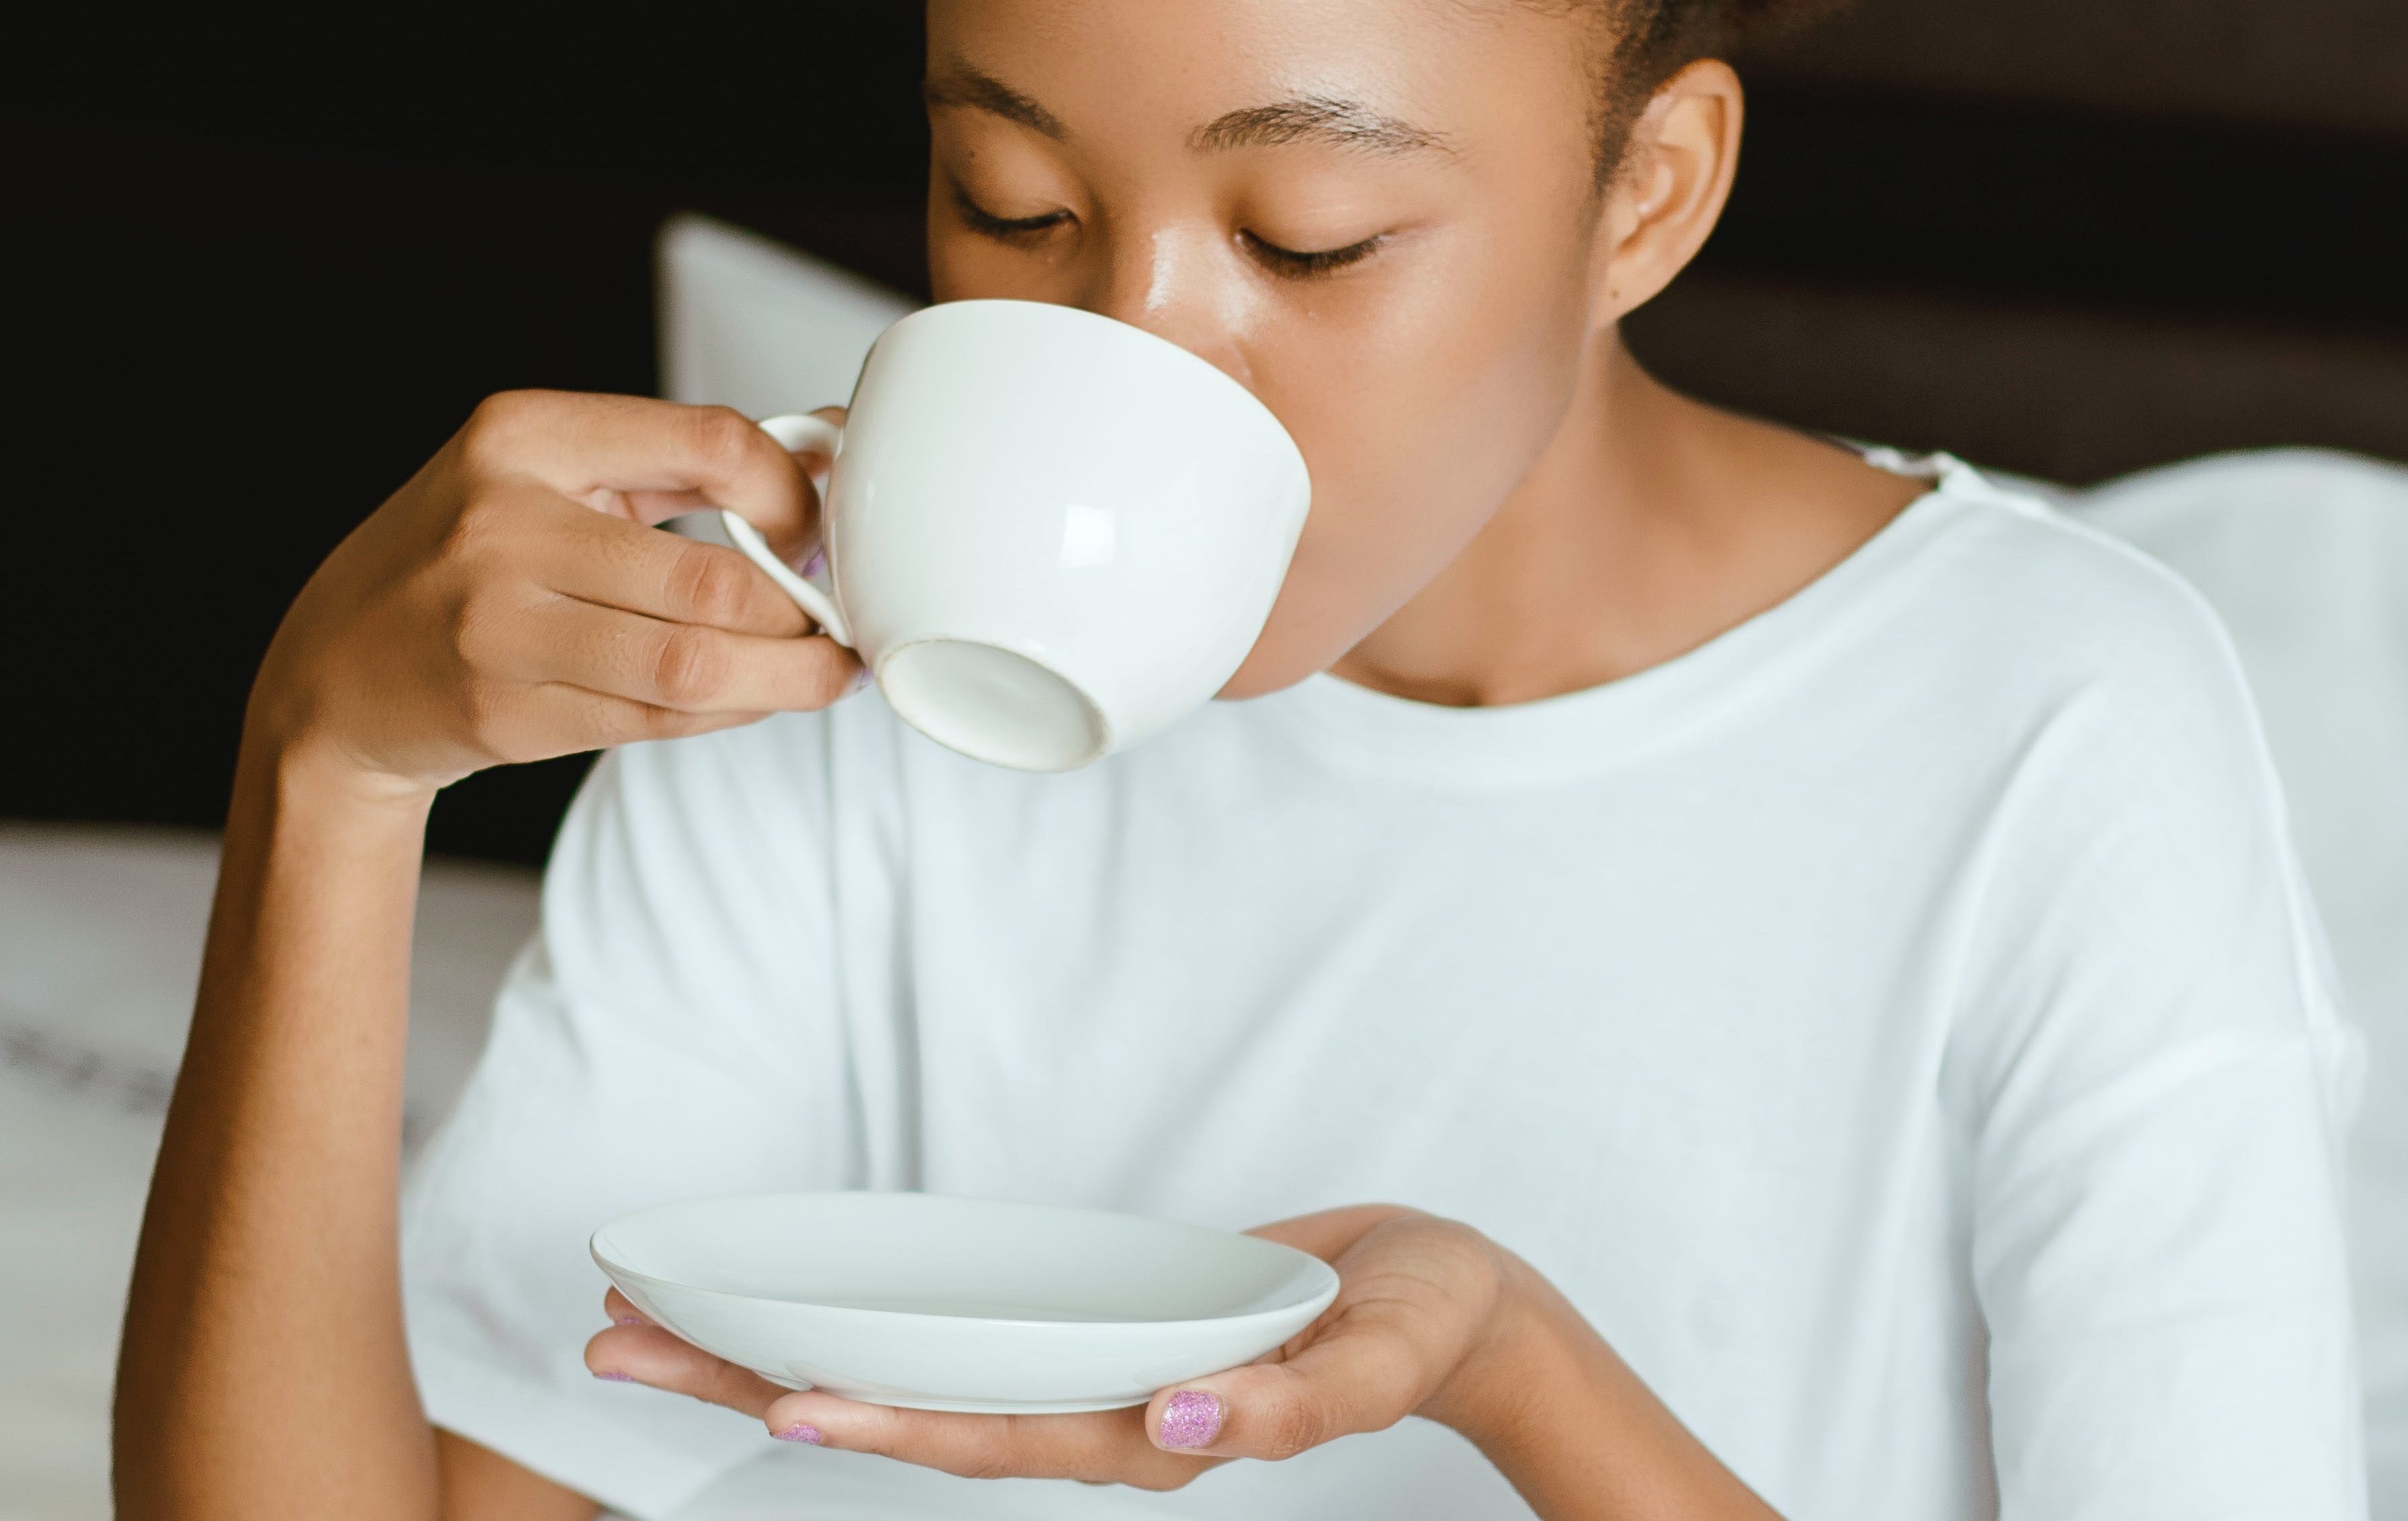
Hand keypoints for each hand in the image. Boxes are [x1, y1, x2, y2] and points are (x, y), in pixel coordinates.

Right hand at [247, 390, 863, 795]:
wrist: (334, 672)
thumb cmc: (468, 556)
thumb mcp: (547, 469)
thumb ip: (679, 459)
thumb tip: (829, 451)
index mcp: (523, 434)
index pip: (710, 442)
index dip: (793, 492)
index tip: (818, 529)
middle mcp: (503, 525)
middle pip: (712, 580)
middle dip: (804, 613)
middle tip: (841, 620)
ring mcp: (497, 627)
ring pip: (692, 667)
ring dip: (786, 678)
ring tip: (828, 671)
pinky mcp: (504, 714)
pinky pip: (656, 721)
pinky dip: (730, 712)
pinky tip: (758, 697)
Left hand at [583, 1205, 1522, 1489]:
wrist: (1449, 1309)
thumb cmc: (1421, 1324)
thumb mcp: (1378, 1356)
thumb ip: (1293, 1401)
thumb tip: (1181, 1418)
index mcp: (1154, 1429)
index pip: (999, 1437)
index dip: (892, 1424)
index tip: (781, 1404)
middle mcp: (1098, 1413)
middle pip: (911, 1413)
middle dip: (765, 1385)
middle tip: (620, 1352)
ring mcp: (1084, 1374)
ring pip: (916, 1376)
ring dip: (783, 1356)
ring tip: (659, 1333)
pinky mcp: (1088, 1327)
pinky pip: (963, 1335)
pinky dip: (876, 1323)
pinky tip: (804, 1310)